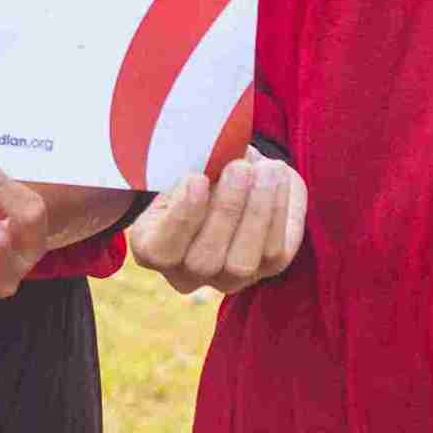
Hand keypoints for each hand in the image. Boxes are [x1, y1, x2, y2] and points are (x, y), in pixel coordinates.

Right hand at [130, 154, 307, 295]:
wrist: (231, 177)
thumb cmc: (198, 169)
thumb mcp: (185, 166)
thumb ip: (191, 167)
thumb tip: (214, 154)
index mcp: (153, 248)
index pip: (160, 248)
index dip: (181, 217)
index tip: (197, 178)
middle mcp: (187, 274)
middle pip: (204, 260)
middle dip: (226, 210)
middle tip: (240, 168)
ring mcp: (228, 278)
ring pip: (242, 262)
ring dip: (258, 211)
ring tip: (268, 169)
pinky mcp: (266, 270)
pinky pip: (275, 252)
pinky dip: (279, 212)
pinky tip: (279, 178)